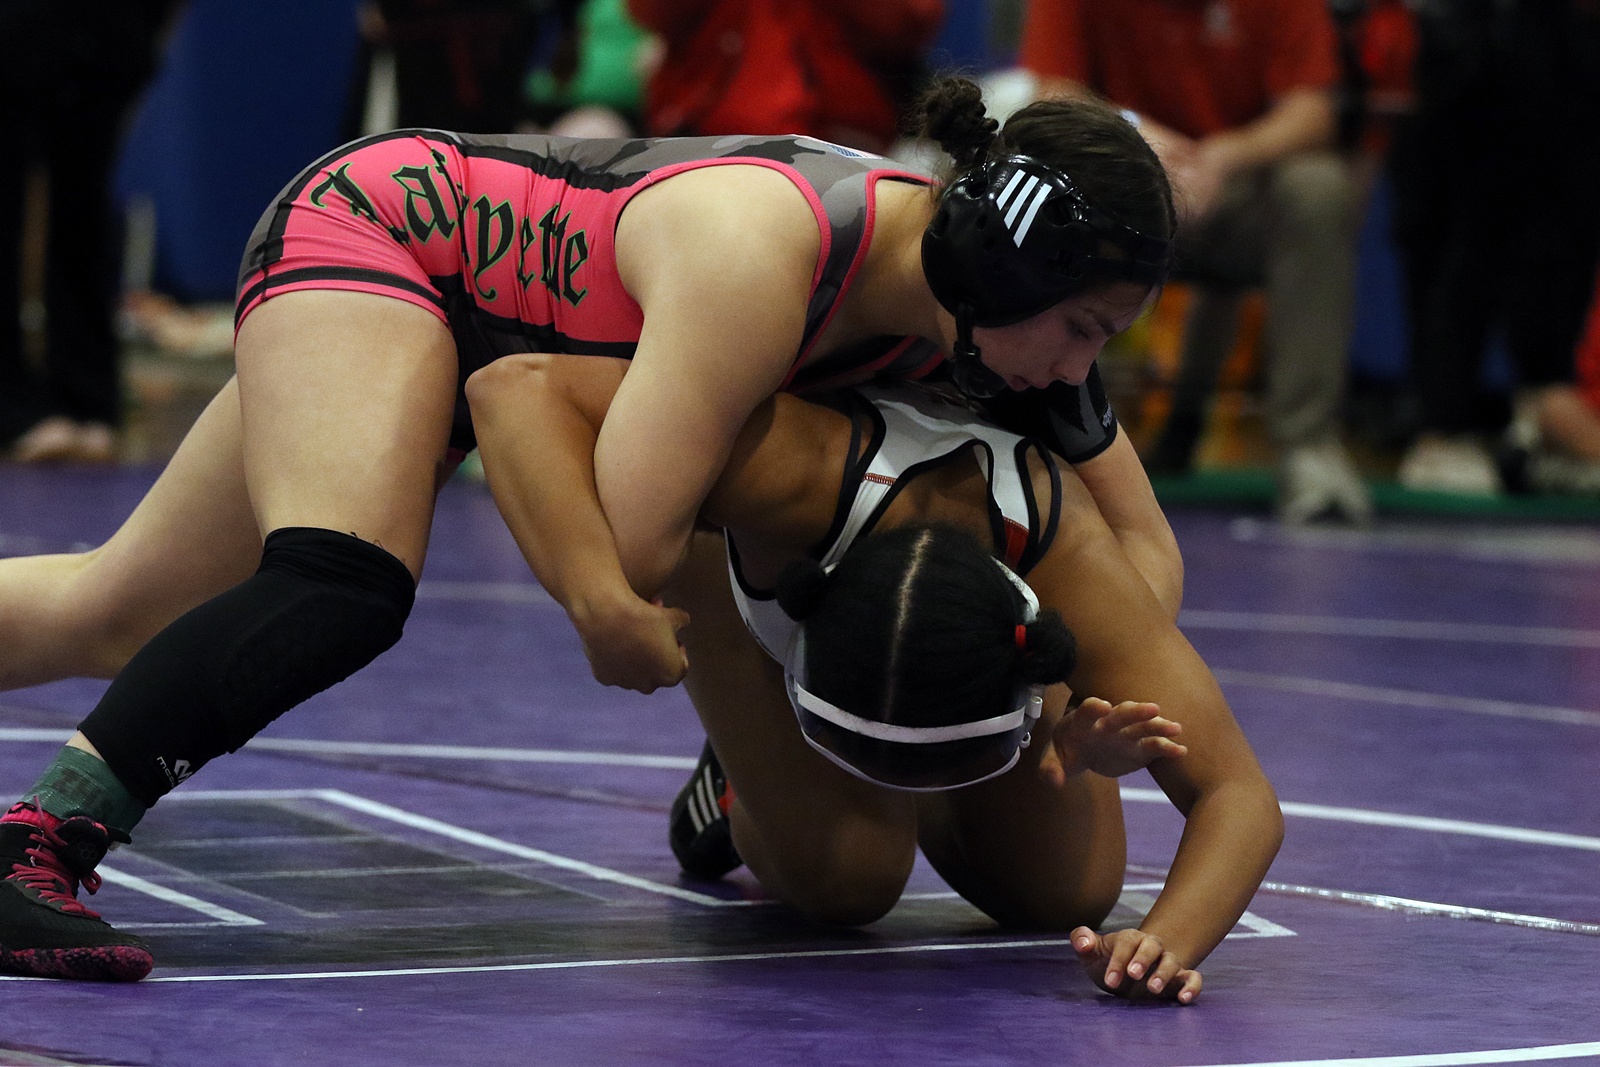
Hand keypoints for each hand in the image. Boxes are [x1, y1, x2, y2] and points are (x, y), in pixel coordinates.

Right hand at [573, 592, 689, 693]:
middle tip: (653, 636)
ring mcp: (625, 683)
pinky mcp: (604, 678)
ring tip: (631, 636)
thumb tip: (683, 620)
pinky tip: (613, 642)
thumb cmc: (644, 618)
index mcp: (670, 674)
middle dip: (657, 656)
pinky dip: (616, 659)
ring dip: (636, 658)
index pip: (681, 666)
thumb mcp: (670, 615)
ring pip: (634, 673)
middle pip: (657, 672)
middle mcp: (648, 685)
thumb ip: (680, 621)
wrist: (606, 618)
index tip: (673, 638)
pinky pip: (614, 669)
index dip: (678, 651)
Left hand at [1043, 697, 1184, 782]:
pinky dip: (1167, 747)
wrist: (1084, 749)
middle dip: (1135, 711)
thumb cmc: (1066, 750)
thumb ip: (1050, 769)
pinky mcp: (1139, 749)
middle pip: (1121, 714)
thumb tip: (1054, 780)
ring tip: (1175, 729)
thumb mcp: (1053, 760)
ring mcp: (1125, 734)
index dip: (1093, 707)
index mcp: (1080, 722)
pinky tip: (1180, 751)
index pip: (1085, 711)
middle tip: (1152, 709)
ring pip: (1143, 727)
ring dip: (1158, 726)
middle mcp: (1106, 724)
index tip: (1103, 705)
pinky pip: (1154, 746)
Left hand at [1071, 927, 1200, 1003]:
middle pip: (1152, 945)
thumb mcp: (1092, 953)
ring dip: (1164, 974)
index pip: (1127, 942)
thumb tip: (1083, 942)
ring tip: (1152, 990)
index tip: (1110, 980)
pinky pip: (1193, 978)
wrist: (1128, 976)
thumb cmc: (1107, 961)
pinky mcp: (1180, 980)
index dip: (1119, 960)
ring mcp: (1167, 963)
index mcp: (1130, 938)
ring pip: (1171, 961)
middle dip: (1143, 959)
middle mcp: (1151, 948)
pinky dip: (1192, 986)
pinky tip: (1183, 998)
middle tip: (1133, 975)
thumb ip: (1082, 941)